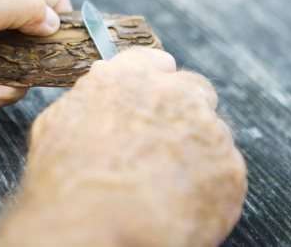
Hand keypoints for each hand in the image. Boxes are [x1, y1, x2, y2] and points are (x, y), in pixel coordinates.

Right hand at [0, 48, 246, 246]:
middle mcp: (172, 93)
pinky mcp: (230, 168)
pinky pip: (224, 173)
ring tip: (165, 187)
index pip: (157, 62)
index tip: (158, 99)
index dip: (158, 82)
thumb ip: (94, 96)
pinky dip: (209, 188)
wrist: (89, 229)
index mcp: (129, 77)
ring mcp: (207, 129)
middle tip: (165, 148)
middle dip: (184, 113)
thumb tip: (105, 89)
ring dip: (196, 152)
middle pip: (193, 91)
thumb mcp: (60, 122)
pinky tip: (179, 206)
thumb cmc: (65, 182)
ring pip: (211, 133)